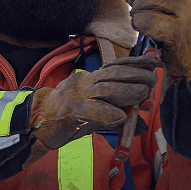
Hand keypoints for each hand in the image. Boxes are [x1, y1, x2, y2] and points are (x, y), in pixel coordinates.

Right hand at [29, 56, 160, 151]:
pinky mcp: (70, 111)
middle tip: (152, 80)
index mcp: (90, 80)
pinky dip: (107, 113)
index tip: (153, 62)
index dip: (135, 63)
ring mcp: (76, 95)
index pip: (115, 66)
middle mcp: (84, 83)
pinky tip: (120, 116)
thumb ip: (117, 118)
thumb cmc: (67, 119)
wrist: (37, 124)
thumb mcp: (94, 115)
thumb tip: (142, 126)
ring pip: (105, 88)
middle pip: (113, 74)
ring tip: (143, 94)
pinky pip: (91, 110)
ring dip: (127, 91)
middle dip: (136, 76)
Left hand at [127, 0, 190, 82]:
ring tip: (137, 16)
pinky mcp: (178, 34)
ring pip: (152, 0)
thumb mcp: (172, 11)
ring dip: (138, 8)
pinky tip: (139, 26)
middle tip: (136, 2)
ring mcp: (189, 17)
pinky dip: (138, 22)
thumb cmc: (177, 33)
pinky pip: (148, 20)